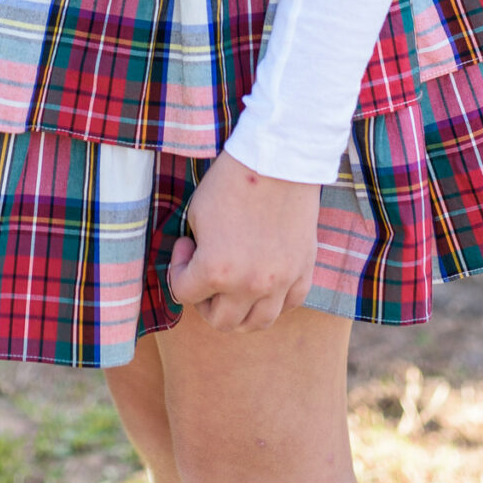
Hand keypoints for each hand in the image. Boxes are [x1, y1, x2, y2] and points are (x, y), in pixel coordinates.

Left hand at [166, 149, 320, 332]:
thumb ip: (198, 250)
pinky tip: (264, 279)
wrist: (279, 159)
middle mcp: (250, 285)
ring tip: (234, 288)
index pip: (184, 294)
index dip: (178, 270)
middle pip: (222, 322)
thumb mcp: (197, 214)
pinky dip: (273, 300)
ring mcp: (281, 282)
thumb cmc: (232, 180)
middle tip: (205, 275)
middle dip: (205, 301)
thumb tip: (198, 266)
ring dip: (240, 311)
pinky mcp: (303, 271)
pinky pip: (289, 305)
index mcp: (217, 270)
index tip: (187, 246)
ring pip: (258, 323)